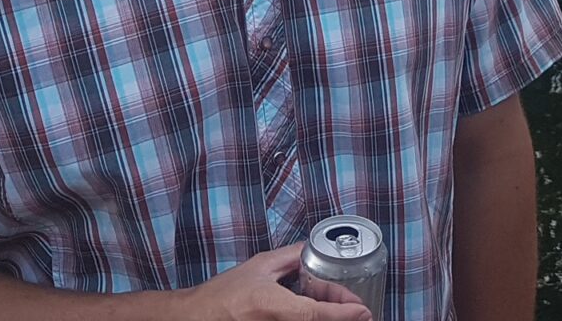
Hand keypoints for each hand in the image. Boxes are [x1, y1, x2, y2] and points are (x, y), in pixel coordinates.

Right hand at [177, 244, 371, 320]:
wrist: (197, 316)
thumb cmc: (223, 294)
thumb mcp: (259, 266)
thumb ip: (290, 256)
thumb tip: (312, 247)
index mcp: (274, 305)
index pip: (316, 314)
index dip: (344, 312)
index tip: (363, 309)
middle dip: (341, 314)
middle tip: (354, 306)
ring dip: (326, 315)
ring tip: (330, 302)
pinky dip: (311, 318)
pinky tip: (310, 307)